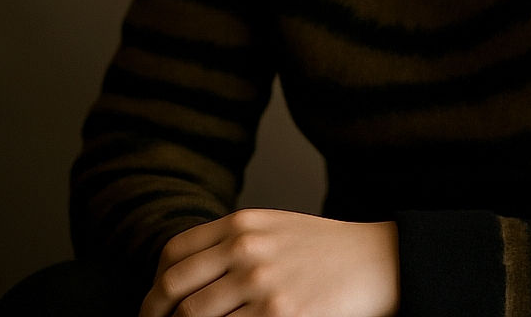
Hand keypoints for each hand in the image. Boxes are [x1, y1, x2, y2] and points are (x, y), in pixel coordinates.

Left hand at [139, 209, 399, 316]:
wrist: (376, 262)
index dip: (154, 285)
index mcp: (243, 223)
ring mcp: (260, 284)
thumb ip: (233, 243)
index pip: (174, 253)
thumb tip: (184, 279)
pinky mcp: (278, 316)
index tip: (154, 307)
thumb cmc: (325, 250)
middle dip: (154, 316)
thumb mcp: (275, 229)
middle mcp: (246, 248)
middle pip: (173, 288)